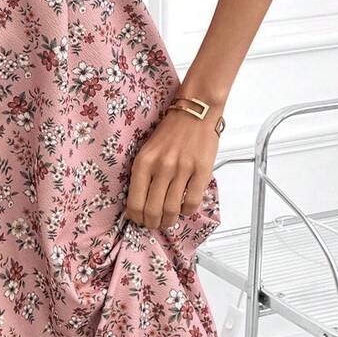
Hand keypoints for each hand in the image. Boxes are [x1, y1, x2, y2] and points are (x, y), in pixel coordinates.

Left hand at [124, 104, 220, 232]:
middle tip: (154, 224)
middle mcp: (162, 167)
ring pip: (172, 210)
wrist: (196, 112)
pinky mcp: (202, 171)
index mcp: (144, 162)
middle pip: (153, 210)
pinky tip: (184, 208)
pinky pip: (192, 202)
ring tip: (168, 220)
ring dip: (169, 220)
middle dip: (152, 223)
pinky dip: (187, 211)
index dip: (136, 218)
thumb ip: (143, 174)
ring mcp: (183, 169)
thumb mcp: (147, 150)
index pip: (135, 202)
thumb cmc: (171, 131)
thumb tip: (139, 202)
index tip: (139, 220)